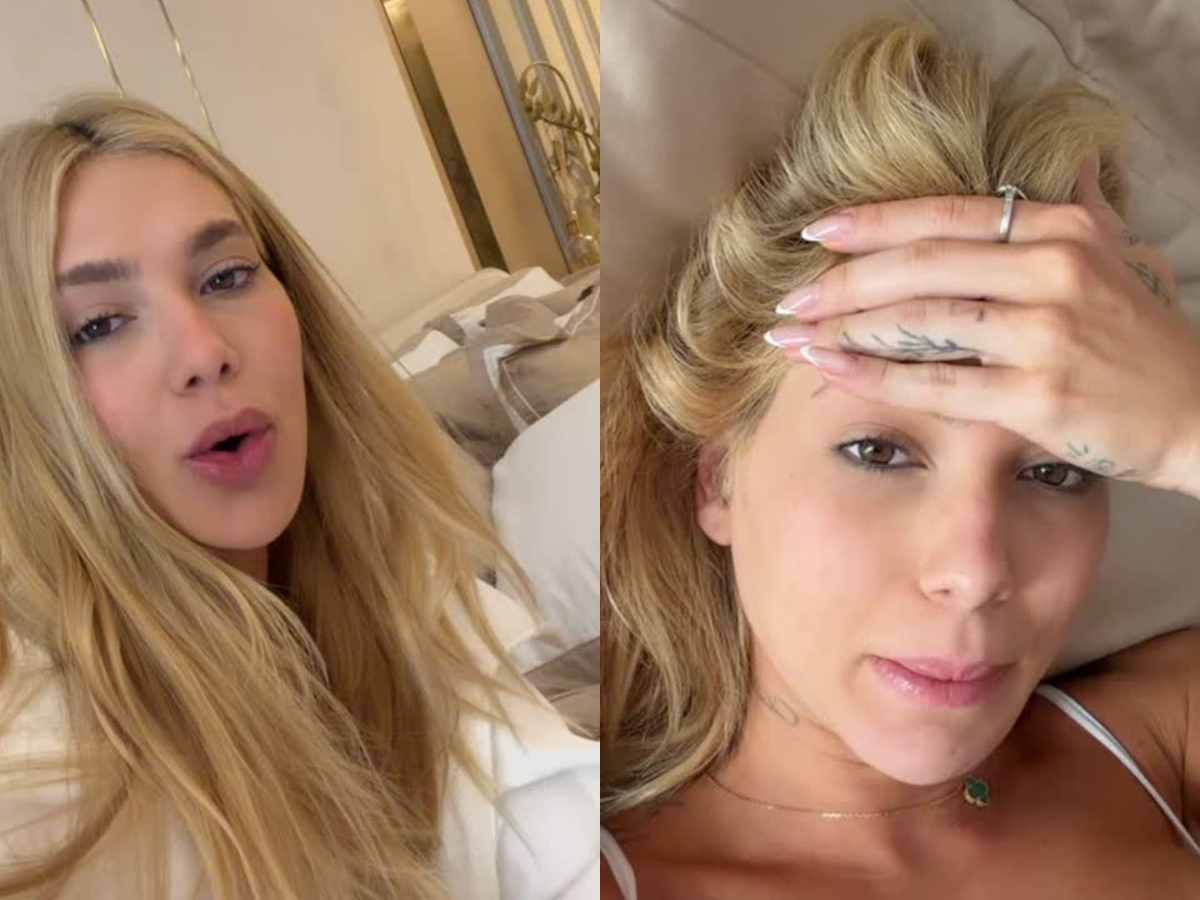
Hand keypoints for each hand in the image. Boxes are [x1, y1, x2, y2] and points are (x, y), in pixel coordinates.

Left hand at [764, 152, 1199, 497]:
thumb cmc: (1147, 342)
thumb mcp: (1122, 259)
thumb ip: (1086, 214)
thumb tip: (1074, 169)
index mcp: (1063, 231)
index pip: (946, 216)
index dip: (872, 223)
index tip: (816, 234)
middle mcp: (1053, 270)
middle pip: (919, 265)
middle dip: (842, 281)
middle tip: (790, 297)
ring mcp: (1045, 333)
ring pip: (919, 321)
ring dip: (844, 327)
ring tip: (792, 336)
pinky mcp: (1036, 395)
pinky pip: (934, 383)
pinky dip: (873, 375)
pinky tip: (831, 369)